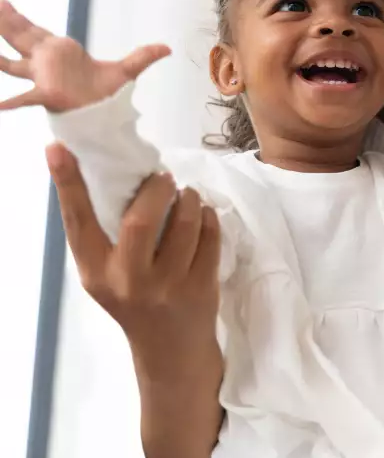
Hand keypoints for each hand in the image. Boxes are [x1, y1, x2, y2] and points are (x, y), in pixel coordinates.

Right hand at [0, 0, 168, 112]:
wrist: (104, 118)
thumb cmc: (107, 95)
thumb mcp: (127, 70)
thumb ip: (144, 57)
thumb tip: (168, 48)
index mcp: (60, 52)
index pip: (35, 31)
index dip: (20, 19)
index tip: (4, 3)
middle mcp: (46, 62)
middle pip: (20, 39)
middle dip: (6, 23)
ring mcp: (43, 78)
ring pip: (13, 64)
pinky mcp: (48, 95)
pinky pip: (25, 98)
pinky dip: (10, 102)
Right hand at [46, 142, 221, 373]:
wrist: (170, 352)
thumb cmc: (135, 301)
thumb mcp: (107, 275)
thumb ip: (107, 236)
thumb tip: (117, 176)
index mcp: (96, 273)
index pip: (77, 222)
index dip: (67, 184)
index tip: (58, 148)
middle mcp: (128, 281)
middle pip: (140, 221)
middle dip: (156, 189)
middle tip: (163, 178)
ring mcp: (168, 286)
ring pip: (184, 224)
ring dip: (189, 199)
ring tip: (186, 195)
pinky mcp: (202, 287)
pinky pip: (210, 237)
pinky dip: (208, 218)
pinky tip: (203, 216)